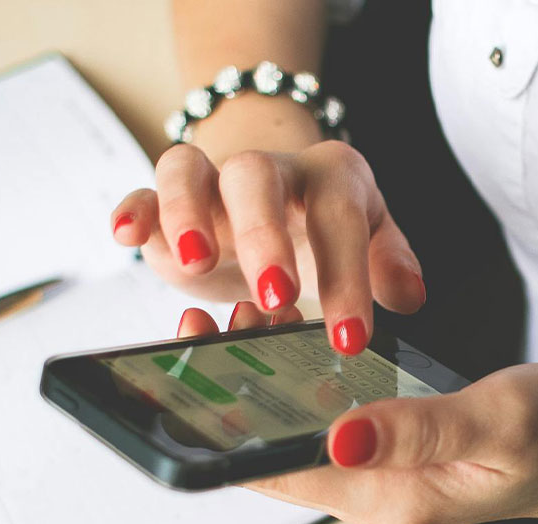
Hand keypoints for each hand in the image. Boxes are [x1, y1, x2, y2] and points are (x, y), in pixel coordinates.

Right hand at [113, 141, 425, 354]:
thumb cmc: (328, 228)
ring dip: (187, 212)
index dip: (346, 278)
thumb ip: (388, 264)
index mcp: (333, 178)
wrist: (279, 198)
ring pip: (189, 170)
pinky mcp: (166, 201)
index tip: (350, 339)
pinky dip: (134, 208)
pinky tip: (127, 235)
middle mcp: (271, 170)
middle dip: (265, 238)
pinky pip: (144, 189)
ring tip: (194, 261)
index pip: (340, 219)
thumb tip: (410, 296)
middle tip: (275, 296)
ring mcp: (212, 182)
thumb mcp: (370, 243)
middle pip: (259, 179)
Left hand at [177, 303, 537, 523]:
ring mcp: (390, 473)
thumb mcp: (500, 421)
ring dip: (268, 381)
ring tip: (245, 312)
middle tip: (209, 319)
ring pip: (305, 430)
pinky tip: (297, 336)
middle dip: (235, 393)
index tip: (191, 364)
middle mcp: (380, 493)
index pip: (283, 469)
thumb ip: (419, 429)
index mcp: (394, 497)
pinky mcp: (403, 450)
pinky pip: (337, 419)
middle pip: (281, 451)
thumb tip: (337, 436)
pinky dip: (307, 379)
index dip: (227, 423)